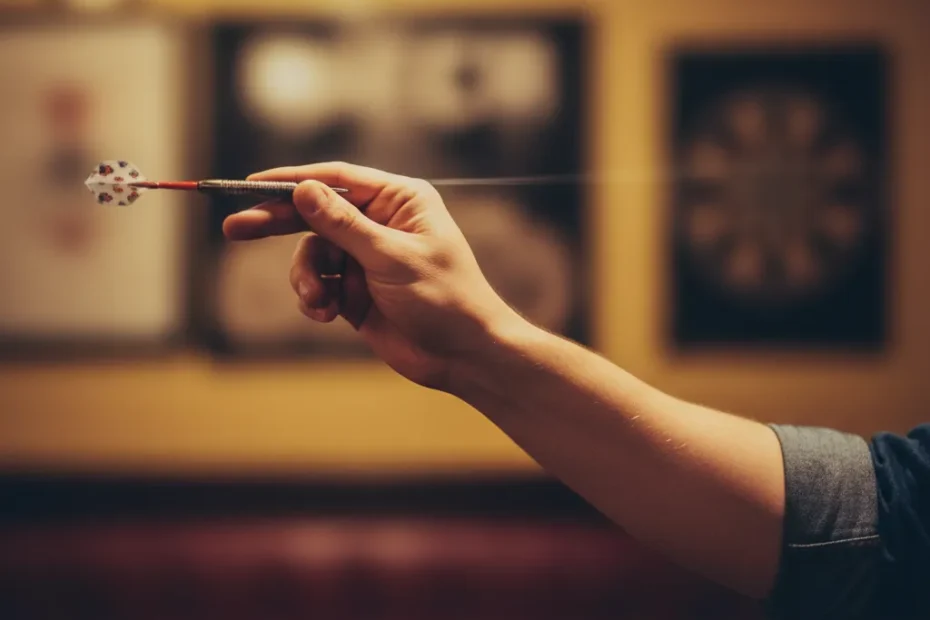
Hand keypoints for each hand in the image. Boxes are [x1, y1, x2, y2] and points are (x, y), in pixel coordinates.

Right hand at [223, 162, 522, 389]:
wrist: (463, 356)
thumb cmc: (444, 299)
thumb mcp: (391, 258)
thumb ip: (343, 225)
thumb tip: (303, 189)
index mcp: (400, 200)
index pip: (337, 178)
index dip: (293, 180)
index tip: (251, 184)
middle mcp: (381, 222)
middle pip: (315, 212)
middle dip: (277, 223)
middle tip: (235, 229)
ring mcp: (366, 257)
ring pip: (312, 254)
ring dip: (306, 278)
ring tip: (319, 302)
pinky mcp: (355, 290)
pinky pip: (318, 283)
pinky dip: (315, 298)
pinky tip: (327, 314)